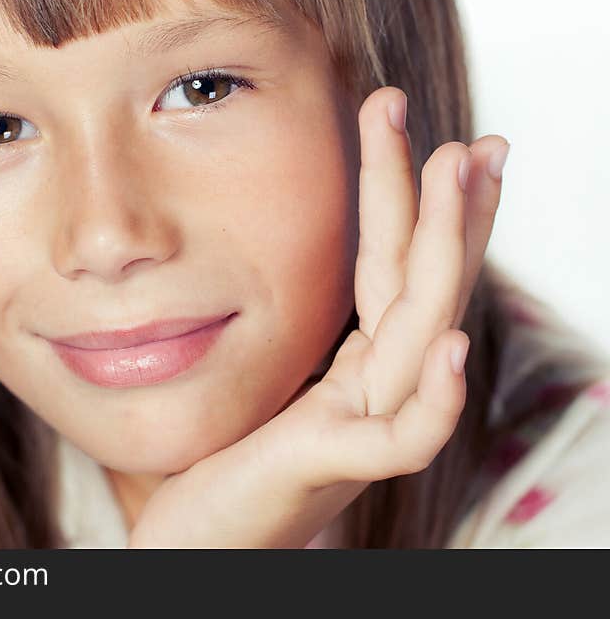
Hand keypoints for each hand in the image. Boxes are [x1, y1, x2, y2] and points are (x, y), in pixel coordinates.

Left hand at [127, 86, 508, 547]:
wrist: (203, 546)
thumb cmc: (226, 460)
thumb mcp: (267, 374)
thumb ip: (295, 331)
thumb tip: (267, 261)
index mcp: (354, 361)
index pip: (391, 265)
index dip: (410, 196)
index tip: (415, 121)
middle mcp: (372, 387)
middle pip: (418, 281)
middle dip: (443, 199)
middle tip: (465, 127)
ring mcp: (359, 426)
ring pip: (420, 334)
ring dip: (448, 251)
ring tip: (461, 167)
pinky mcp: (332, 468)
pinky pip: (401, 439)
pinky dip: (432, 396)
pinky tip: (448, 345)